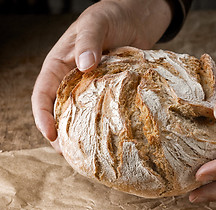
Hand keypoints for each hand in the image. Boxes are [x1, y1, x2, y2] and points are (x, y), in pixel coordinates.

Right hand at [31, 0, 170, 150]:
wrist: (137, 17)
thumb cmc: (112, 15)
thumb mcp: (96, 22)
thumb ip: (88, 41)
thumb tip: (84, 65)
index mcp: (60, 64)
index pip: (43, 92)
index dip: (42, 114)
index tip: (50, 134)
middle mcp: (73, 77)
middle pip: (59, 108)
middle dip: (60, 131)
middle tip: (69, 153)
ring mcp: (92, 85)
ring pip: (80, 112)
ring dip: (80, 131)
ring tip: (87, 152)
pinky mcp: (110, 88)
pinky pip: (103, 108)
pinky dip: (102, 122)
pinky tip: (110, 134)